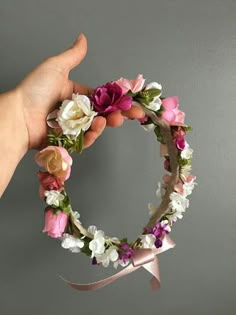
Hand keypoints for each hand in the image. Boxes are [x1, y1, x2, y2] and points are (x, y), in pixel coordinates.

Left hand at [16, 33, 143, 149]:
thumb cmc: (35, 90)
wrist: (20, 114)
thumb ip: (73, 56)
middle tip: (133, 114)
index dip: (116, 99)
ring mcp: (72, 126)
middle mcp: (76, 111)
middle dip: (118, 114)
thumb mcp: (56, 67)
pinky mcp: (68, 140)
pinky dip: (92, 135)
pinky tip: (96, 127)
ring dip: (106, 123)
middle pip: (102, 114)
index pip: (101, 97)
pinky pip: (85, 139)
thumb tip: (82, 39)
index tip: (130, 101)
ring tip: (111, 119)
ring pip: (95, 127)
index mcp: (76, 94)